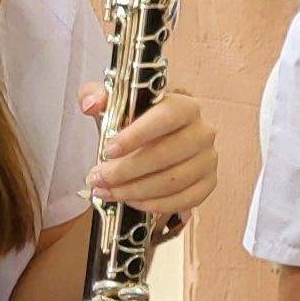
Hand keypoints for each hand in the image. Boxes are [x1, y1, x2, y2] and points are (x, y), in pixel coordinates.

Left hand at [86, 87, 217, 223]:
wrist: (157, 140)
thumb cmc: (135, 122)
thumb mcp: (114, 104)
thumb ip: (97, 95)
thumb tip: (90, 104)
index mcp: (185, 106)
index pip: (165, 119)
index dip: (136, 136)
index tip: (107, 151)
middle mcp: (203, 132)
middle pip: (167, 155)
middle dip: (126, 171)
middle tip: (97, 178)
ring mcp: (209, 159)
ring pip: (174, 181)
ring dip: (135, 191)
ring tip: (107, 192)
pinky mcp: (209, 183)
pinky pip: (185, 200)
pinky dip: (156, 205)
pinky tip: (132, 202)